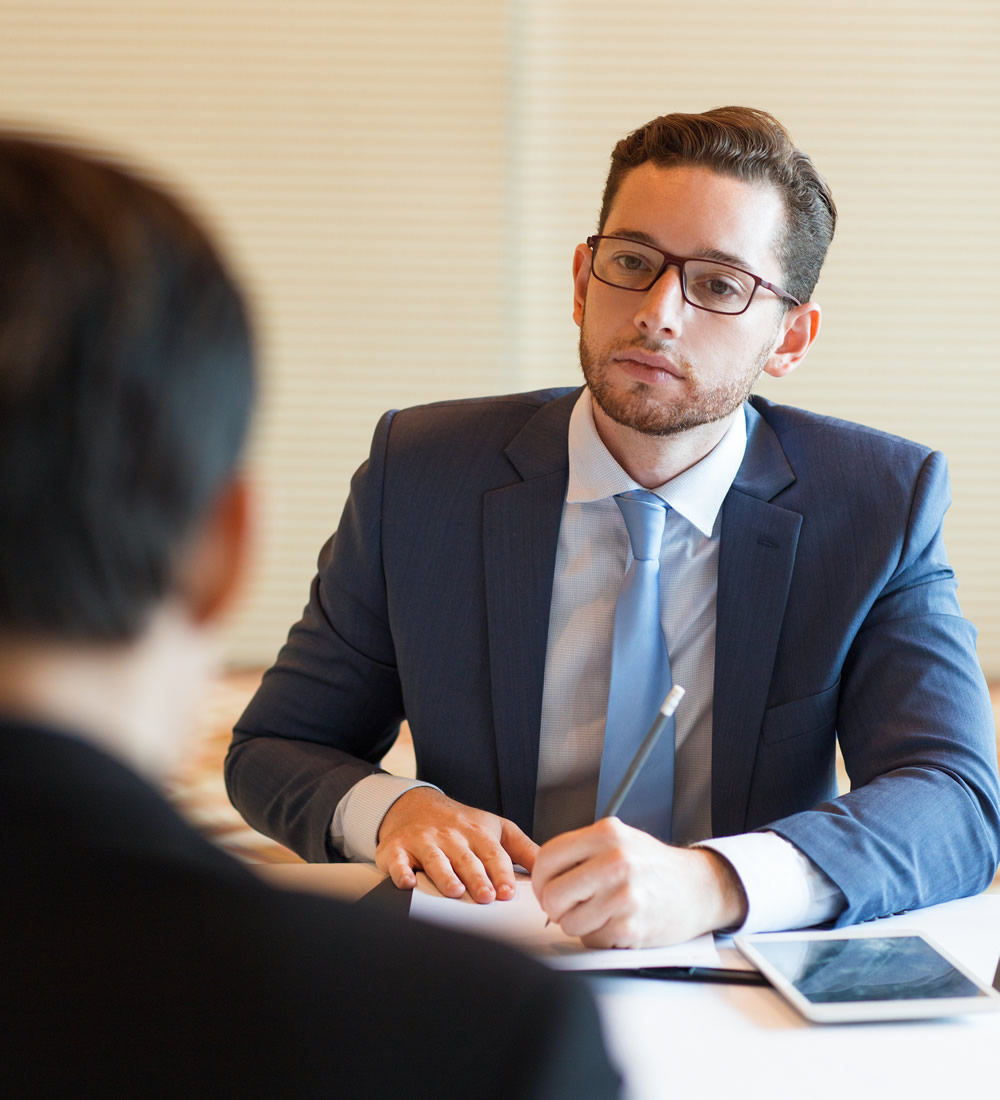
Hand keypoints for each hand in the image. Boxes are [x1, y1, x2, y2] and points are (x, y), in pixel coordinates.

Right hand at [375, 787, 538, 903]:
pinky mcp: (397, 848)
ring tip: (454, 890)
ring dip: (444, 875)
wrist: (415, 805)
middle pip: (466, 858)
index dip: (501, 874)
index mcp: (478, 833)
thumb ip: (524, 849)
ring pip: (435, 859)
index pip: (493, 854)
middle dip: (477, 877)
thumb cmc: (461, 824)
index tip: (508, 893)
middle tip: (486, 897)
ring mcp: (423, 841)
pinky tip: (407, 884)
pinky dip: (401, 872)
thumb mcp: (496, 829)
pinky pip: (398, 861)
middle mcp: (451, 836)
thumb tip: (550, 869)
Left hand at [531, 817, 747, 947]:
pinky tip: (614, 923)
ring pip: (568, 922)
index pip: (548, 857)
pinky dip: (598, 937)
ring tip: (598, 913)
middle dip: (554, 906)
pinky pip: (591, 940)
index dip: (539, 878)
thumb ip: (582, 851)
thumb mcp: (619, 840)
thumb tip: (542, 873)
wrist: (699, 888)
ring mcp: (623, 895)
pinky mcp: (631, 927)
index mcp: (606, 834)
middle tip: (568, 906)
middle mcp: (615, 861)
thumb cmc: (654, 866)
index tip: (545, 887)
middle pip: (552, 894)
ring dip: (577, 924)